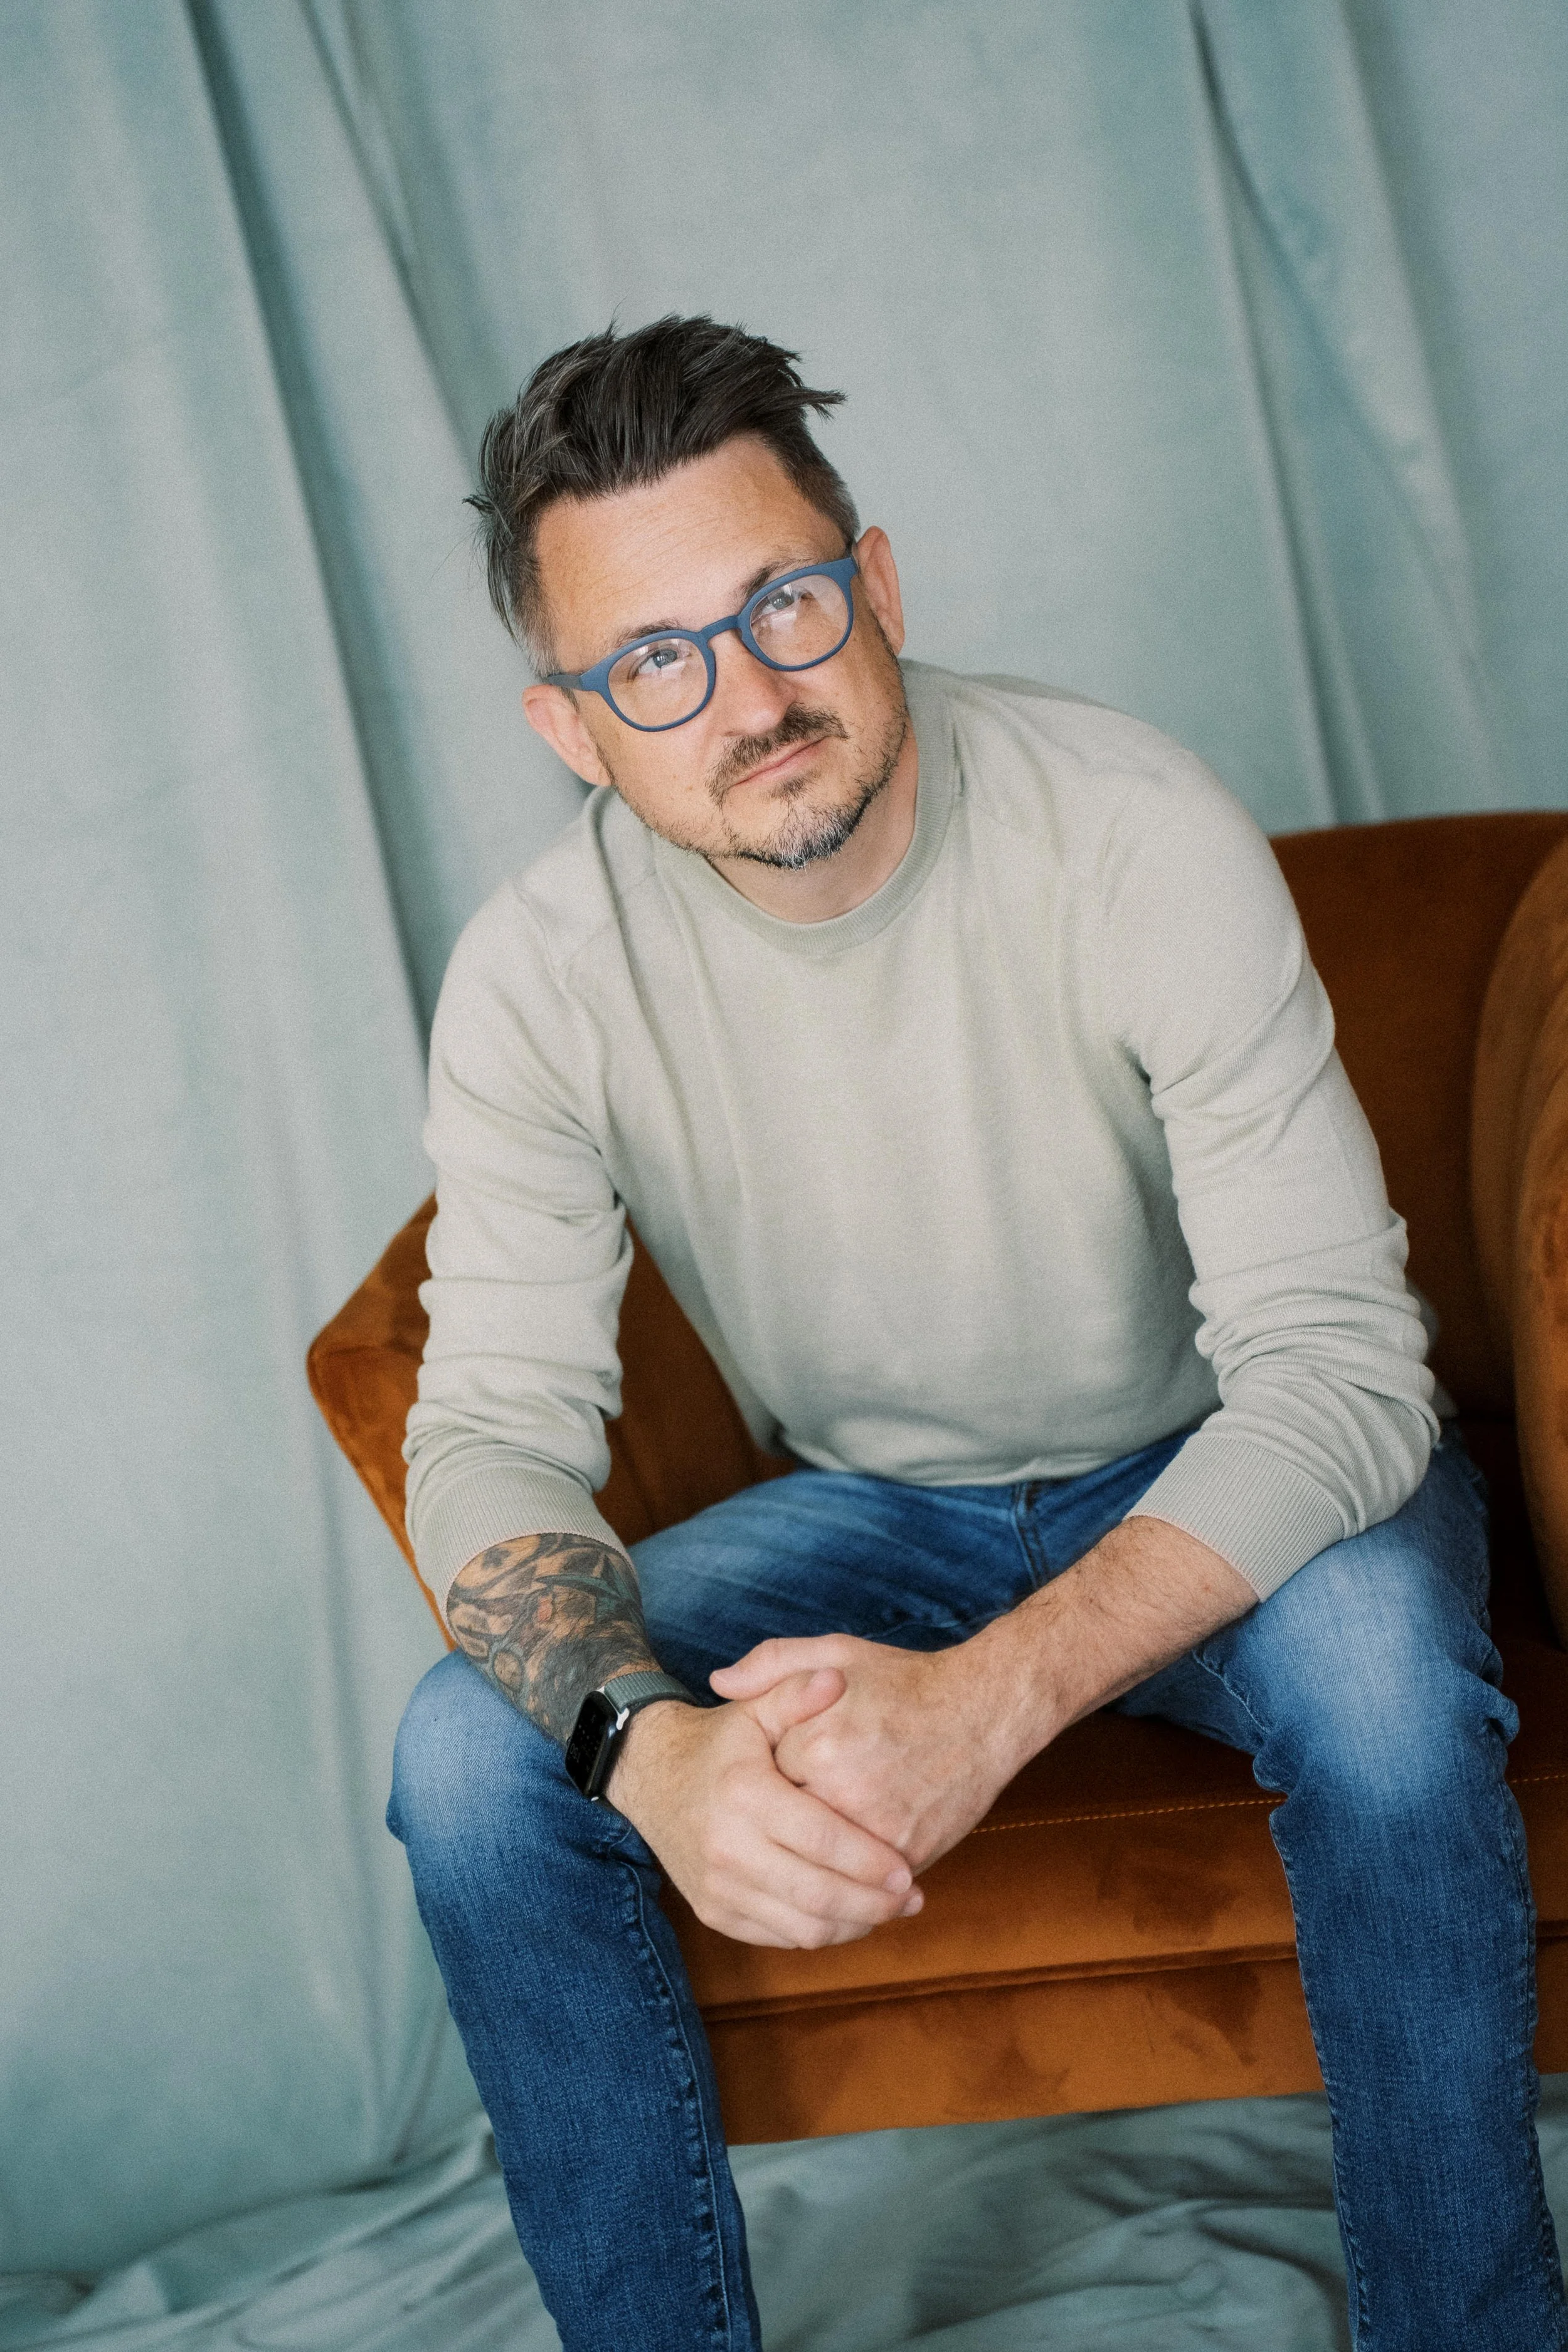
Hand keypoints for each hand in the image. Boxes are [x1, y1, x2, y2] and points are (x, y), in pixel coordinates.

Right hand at [607, 1680, 925, 1949]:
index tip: (907, 1870)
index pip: (822, 1841)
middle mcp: (727, 1848)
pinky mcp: (715, 1913)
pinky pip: (779, 1937)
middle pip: (817, 1896)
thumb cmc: (719, 1743)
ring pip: (802, 1928)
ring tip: (888, 1908)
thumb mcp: (754, 1709)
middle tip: (910, 1897)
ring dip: (853, 1925)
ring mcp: (718, 1887)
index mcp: (745, 1795)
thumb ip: (796, 1692)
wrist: (651, 1779)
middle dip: (872, 1904)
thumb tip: (836, 1680)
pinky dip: (820, 1932)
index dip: (870, 1861)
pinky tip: (848, 1914)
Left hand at [711, 1636, 1009, 1872]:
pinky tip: (841, 1874)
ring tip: (802, 1857)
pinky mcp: (909, 1855)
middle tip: (776, 1822)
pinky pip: (861, 1884)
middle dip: (778, 1832)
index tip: (765, 1779)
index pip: (761, 1784)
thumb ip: (773, 1666)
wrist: (985, 1711)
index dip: (761, 1784)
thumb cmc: (906, 1682)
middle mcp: (845, 1791)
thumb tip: (718, 1683)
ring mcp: (880, 1830)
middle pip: (786, 1832)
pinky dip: (848, 1884)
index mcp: (817, 1743)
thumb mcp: (836, 1654)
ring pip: (821, 1866)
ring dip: (808, 1869)